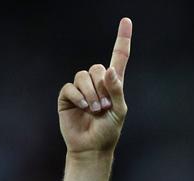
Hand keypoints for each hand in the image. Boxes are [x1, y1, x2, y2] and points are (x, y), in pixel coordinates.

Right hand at [57, 17, 131, 154]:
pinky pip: (70, 87)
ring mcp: (80, 89)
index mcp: (113, 83)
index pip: (119, 57)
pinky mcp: (67, 97)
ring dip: (90, 93)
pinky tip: (83, 108)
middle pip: (97, 67)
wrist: (92, 147)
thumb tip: (110, 70)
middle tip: (103, 107)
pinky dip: (78, 97)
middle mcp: (96, 82)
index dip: (122, 39)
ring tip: (94, 110)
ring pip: (82, 76)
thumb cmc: (108, 130)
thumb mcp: (119, 110)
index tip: (126, 21)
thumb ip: (116, 89)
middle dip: (101, 87)